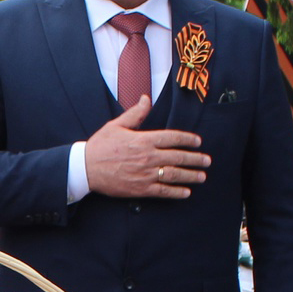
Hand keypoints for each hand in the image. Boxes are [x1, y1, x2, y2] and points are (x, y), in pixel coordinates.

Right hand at [83, 101, 208, 198]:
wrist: (86, 168)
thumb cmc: (100, 146)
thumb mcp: (116, 125)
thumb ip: (135, 114)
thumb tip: (146, 99)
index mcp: (144, 140)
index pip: (172, 138)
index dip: (188, 140)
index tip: (198, 142)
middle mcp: (148, 157)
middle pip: (178, 157)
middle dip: (195, 159)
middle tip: (206, 161)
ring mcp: (145, 174)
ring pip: (174, 175)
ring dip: (190, 176)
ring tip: (201, 176)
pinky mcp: (140, 189)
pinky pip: (163, 191)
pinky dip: (176, 192)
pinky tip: (186, 192)